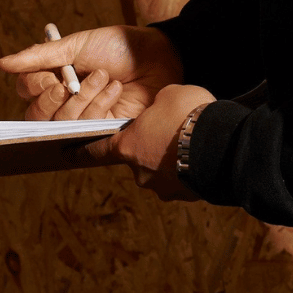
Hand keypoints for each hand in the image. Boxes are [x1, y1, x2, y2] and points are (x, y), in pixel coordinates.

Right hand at [0, 25, 183, 121]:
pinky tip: (116, 89)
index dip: (36, 86)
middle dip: (52, 100)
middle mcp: (63, 101)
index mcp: (53, 77)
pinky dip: (100, 106)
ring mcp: (82, 118)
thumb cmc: (118, 47)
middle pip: (35, 116)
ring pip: (61, 124)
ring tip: (105, 77)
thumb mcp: (76, 46)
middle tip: (69, 84)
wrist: (158, 57)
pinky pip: (86, 129)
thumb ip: (39, 56)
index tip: (54, 74)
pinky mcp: (102, 131)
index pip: (25, 91)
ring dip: (83, 98)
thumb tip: (2, 63)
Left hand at [79, 84, 215, 200]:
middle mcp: (139, 172)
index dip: (82, 150)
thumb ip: (154, 106)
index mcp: (127, 147)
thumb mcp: (167, 96)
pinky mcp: (185, 196)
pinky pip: (180, 179)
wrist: (226, 145)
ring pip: (159, 170)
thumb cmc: (190, 114)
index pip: (96, 150)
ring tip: (189, 141)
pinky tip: (200, 154)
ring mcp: (163, 187)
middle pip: (135, 158)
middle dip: (147, 146)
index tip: (66, 154)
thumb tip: (159, 112)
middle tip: (167, 130)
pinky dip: (186, 168)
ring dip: (169, 158)